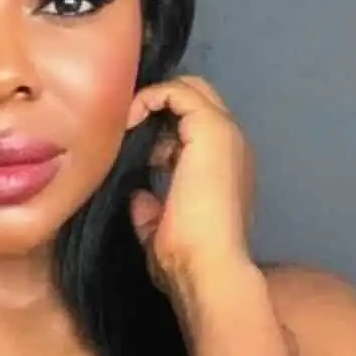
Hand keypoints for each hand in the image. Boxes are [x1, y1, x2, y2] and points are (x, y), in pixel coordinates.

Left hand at [126, 76, 255, 297]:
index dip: (161, 124)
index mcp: (222, 166)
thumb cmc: (188, 258)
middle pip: (196, 95)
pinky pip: (176, 92)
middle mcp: (229, 143)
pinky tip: (129, 120)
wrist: (209, 268)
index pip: (194, 123)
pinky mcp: (211, 127)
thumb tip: (139, 198)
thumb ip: (152, 211)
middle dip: (160, 102)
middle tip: (128, 124)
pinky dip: (148, 98)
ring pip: (188, 88)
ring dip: (152, 99)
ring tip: (126, 124)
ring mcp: (224, 133)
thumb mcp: (163, 231)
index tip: (131, 141)